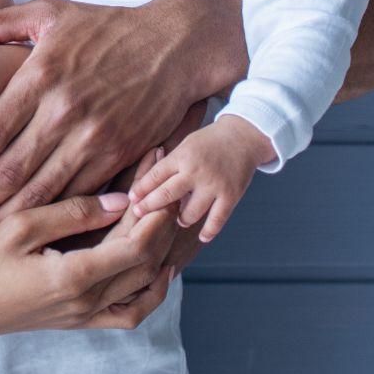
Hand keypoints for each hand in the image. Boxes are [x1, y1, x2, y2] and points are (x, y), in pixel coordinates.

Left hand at [0, 0, 243, 236]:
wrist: (174, 45)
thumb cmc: (105, 27)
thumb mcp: (49, 12)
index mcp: (40, 75)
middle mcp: (65, 110)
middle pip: (11, 169)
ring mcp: (95, 136)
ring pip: (43, 190)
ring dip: (9, 216)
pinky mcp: (121, 155)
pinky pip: (80, 194)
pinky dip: (54, 215)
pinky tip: (32, 227)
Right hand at [0, 193, 175, 345]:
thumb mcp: (17, 227)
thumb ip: (70, 213)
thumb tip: (120, 201)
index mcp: (74, 276)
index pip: (137, 245)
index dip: (154, 211)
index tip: (157, 176)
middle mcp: (88, 302)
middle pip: (148, 264)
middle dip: (162, 222)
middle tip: (164, 186)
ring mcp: (86, 316)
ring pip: (146, 288)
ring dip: (162, 253)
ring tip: (162, 217)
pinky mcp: (79, 321)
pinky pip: (130, 314)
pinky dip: (151, 291)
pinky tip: (154, 266)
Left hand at [129, 115, 273, 243]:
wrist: (242, 137)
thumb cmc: (209, 142)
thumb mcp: (185, 145)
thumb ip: (170, 164)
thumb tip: (147, 184)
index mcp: (182, 156)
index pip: (155, 176)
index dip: (141, 189)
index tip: (131, 199)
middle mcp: (196, 171)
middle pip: (167, 194)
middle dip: (150, 206)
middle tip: (139, 214)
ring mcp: (214, 185)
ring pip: (190, 212)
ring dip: (181, 219)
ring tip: (180, 220)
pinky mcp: (231, 196)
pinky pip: (217, 220)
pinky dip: (209, 231)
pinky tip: (202, 236)